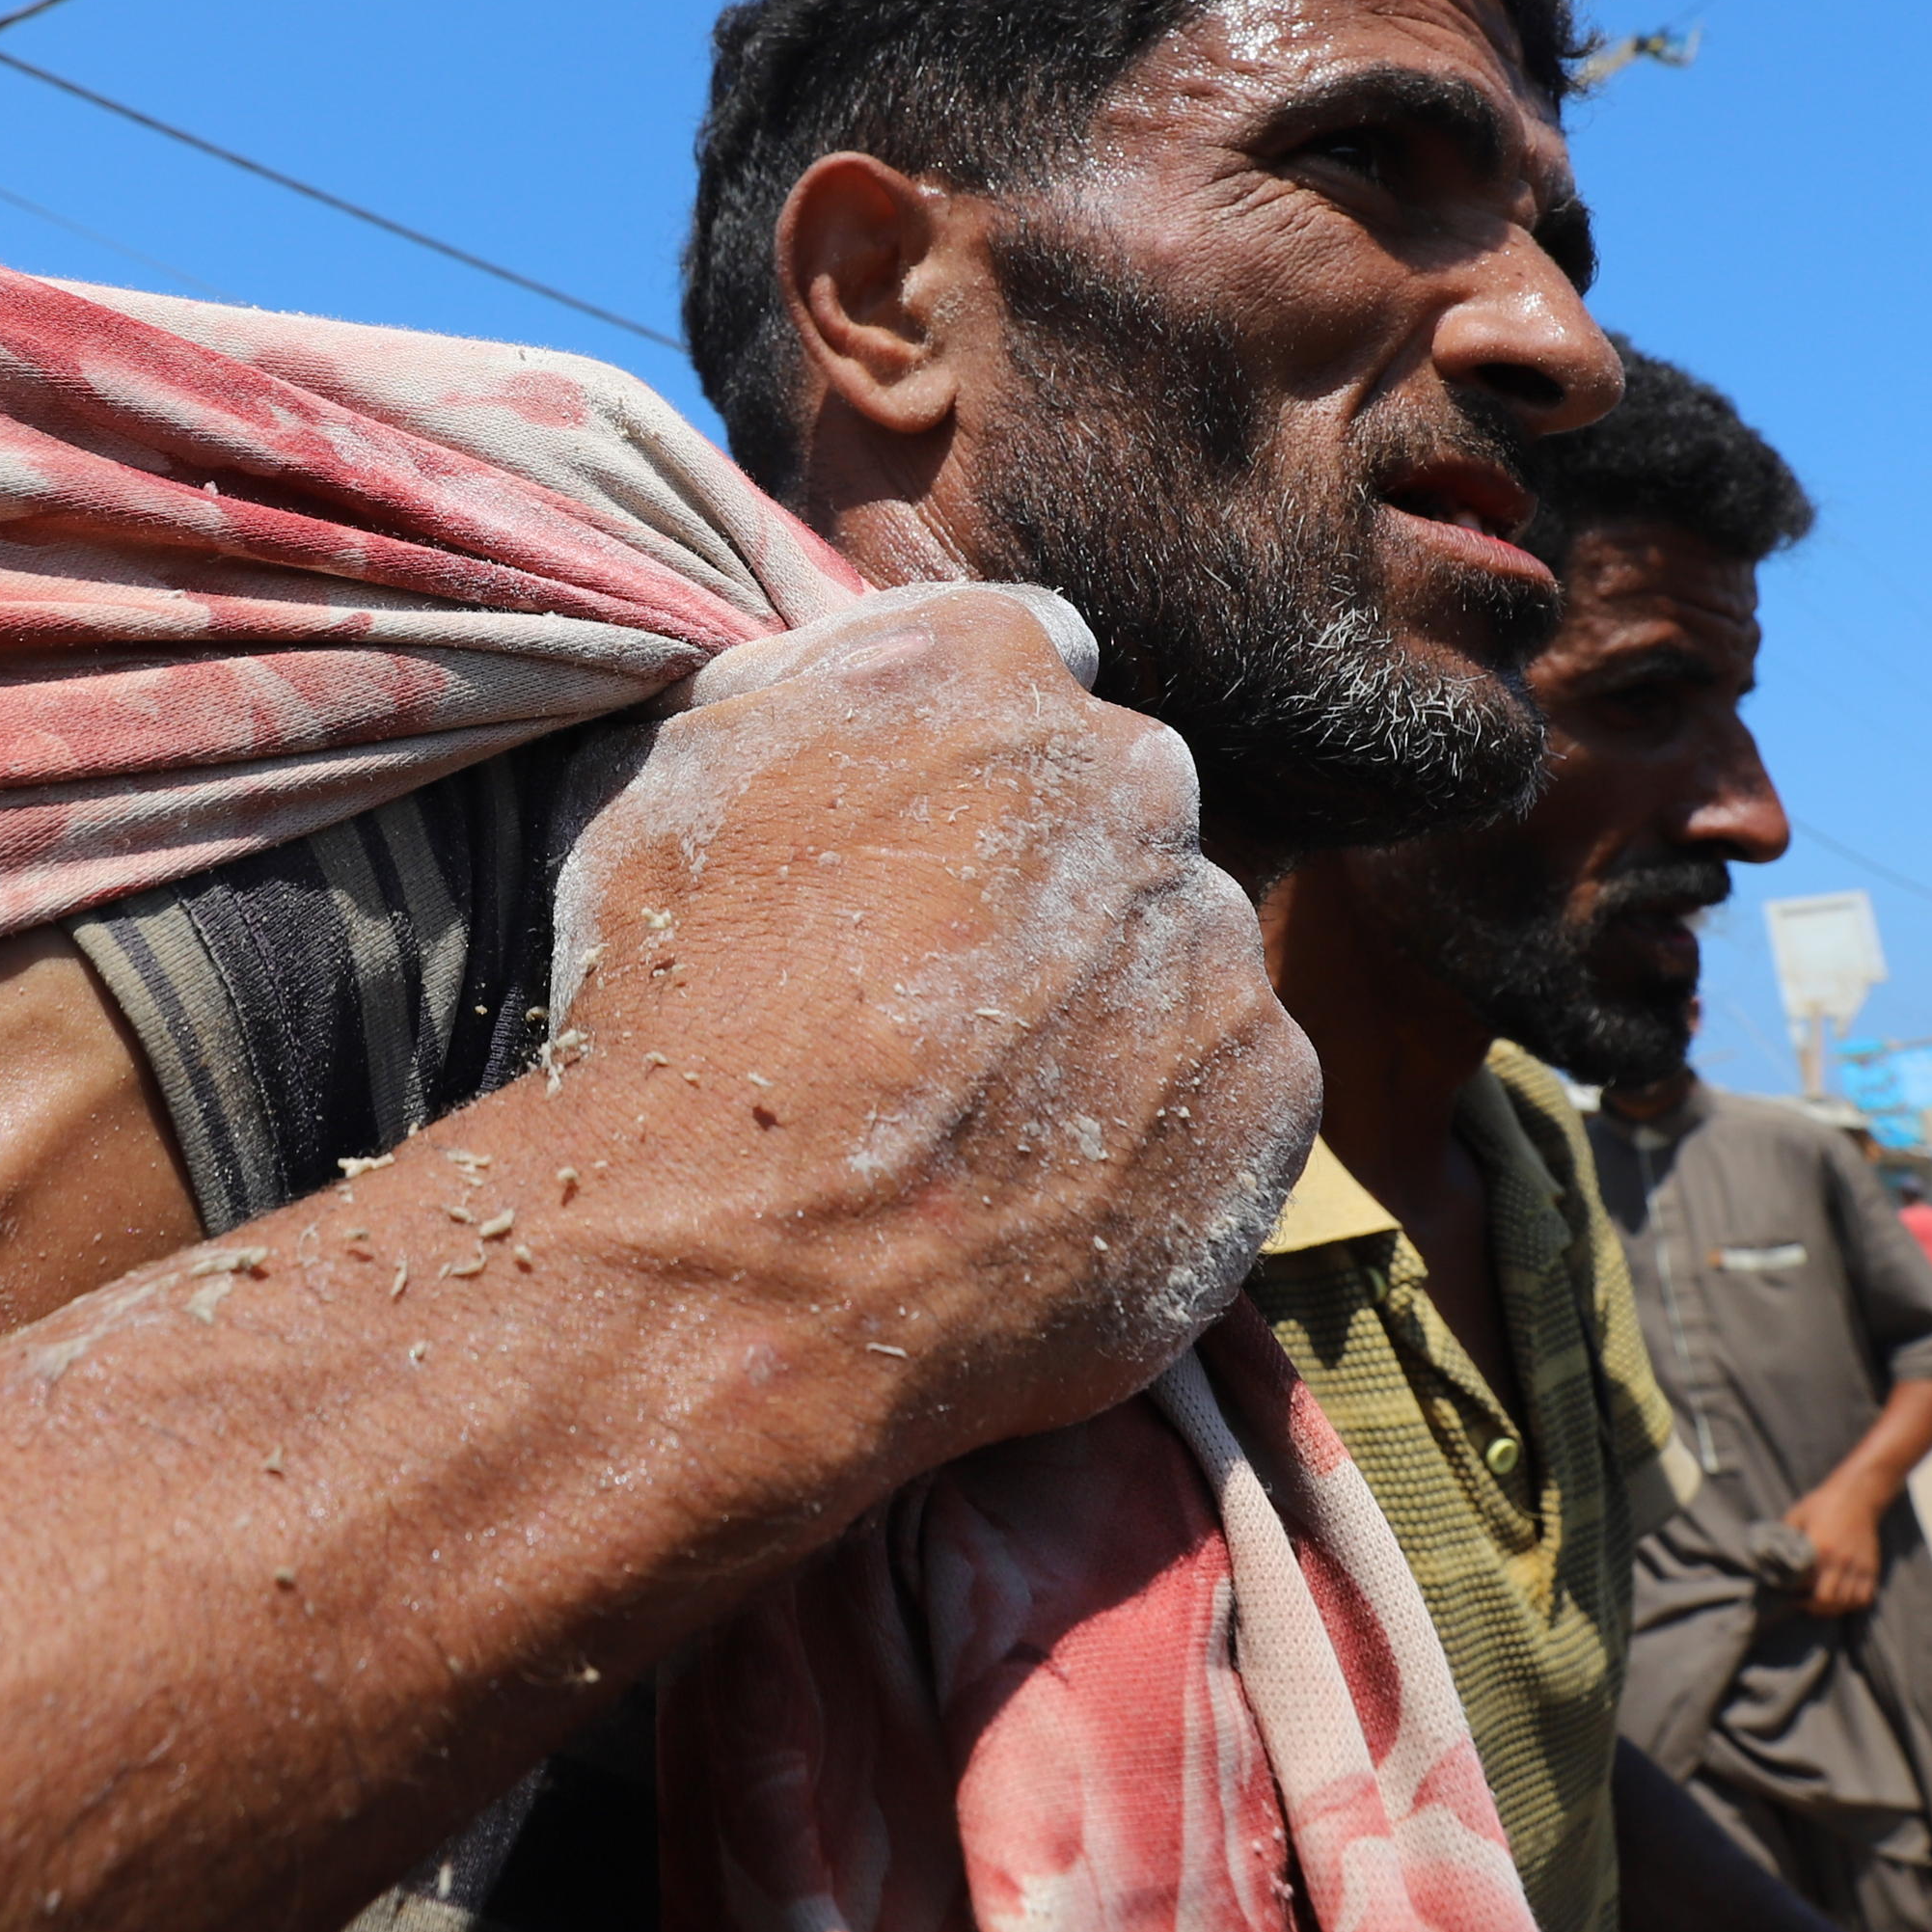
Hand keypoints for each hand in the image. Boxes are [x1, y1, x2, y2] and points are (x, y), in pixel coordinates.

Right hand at [540, 584, 1319, 1478]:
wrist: (732, 1270)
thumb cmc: (667, 1020)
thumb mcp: (664, 778)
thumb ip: (802, 685)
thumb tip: (882, 663)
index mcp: (984, 666)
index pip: (1031, 662)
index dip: (971, 768)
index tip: (924, 856)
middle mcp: (1128, 774)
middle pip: (1119, 803)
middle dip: (1054, 879)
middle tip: (947, 1003)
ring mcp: (1210, 934)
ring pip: (1181, 946)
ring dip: (1113, 1004)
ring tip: (985, 1116)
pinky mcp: (1266, 1088)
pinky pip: (1230, 1087)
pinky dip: (1165, 1128)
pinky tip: (1051, 1188)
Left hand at [1779, 1480, 1886, 1613]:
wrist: (1858, 1495)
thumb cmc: (1823, 1503)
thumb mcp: (1797, 1514)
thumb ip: (1784, 1536)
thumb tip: (1768, 1553)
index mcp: (1820, 1547)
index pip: (1804, 1583)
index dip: (1793, 1590)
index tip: (1785, 1591)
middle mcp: (1841, 1561)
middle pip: (1826, 1600)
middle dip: (1811, 1606)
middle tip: (1801, 1603)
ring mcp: (1859, 1566)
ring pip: (1846, 1603)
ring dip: (1831, 1608)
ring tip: (1819, 1604)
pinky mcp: (1872, 1568)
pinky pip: (1865, 1597)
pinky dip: (1852, 1604)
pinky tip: (1841, 1600)